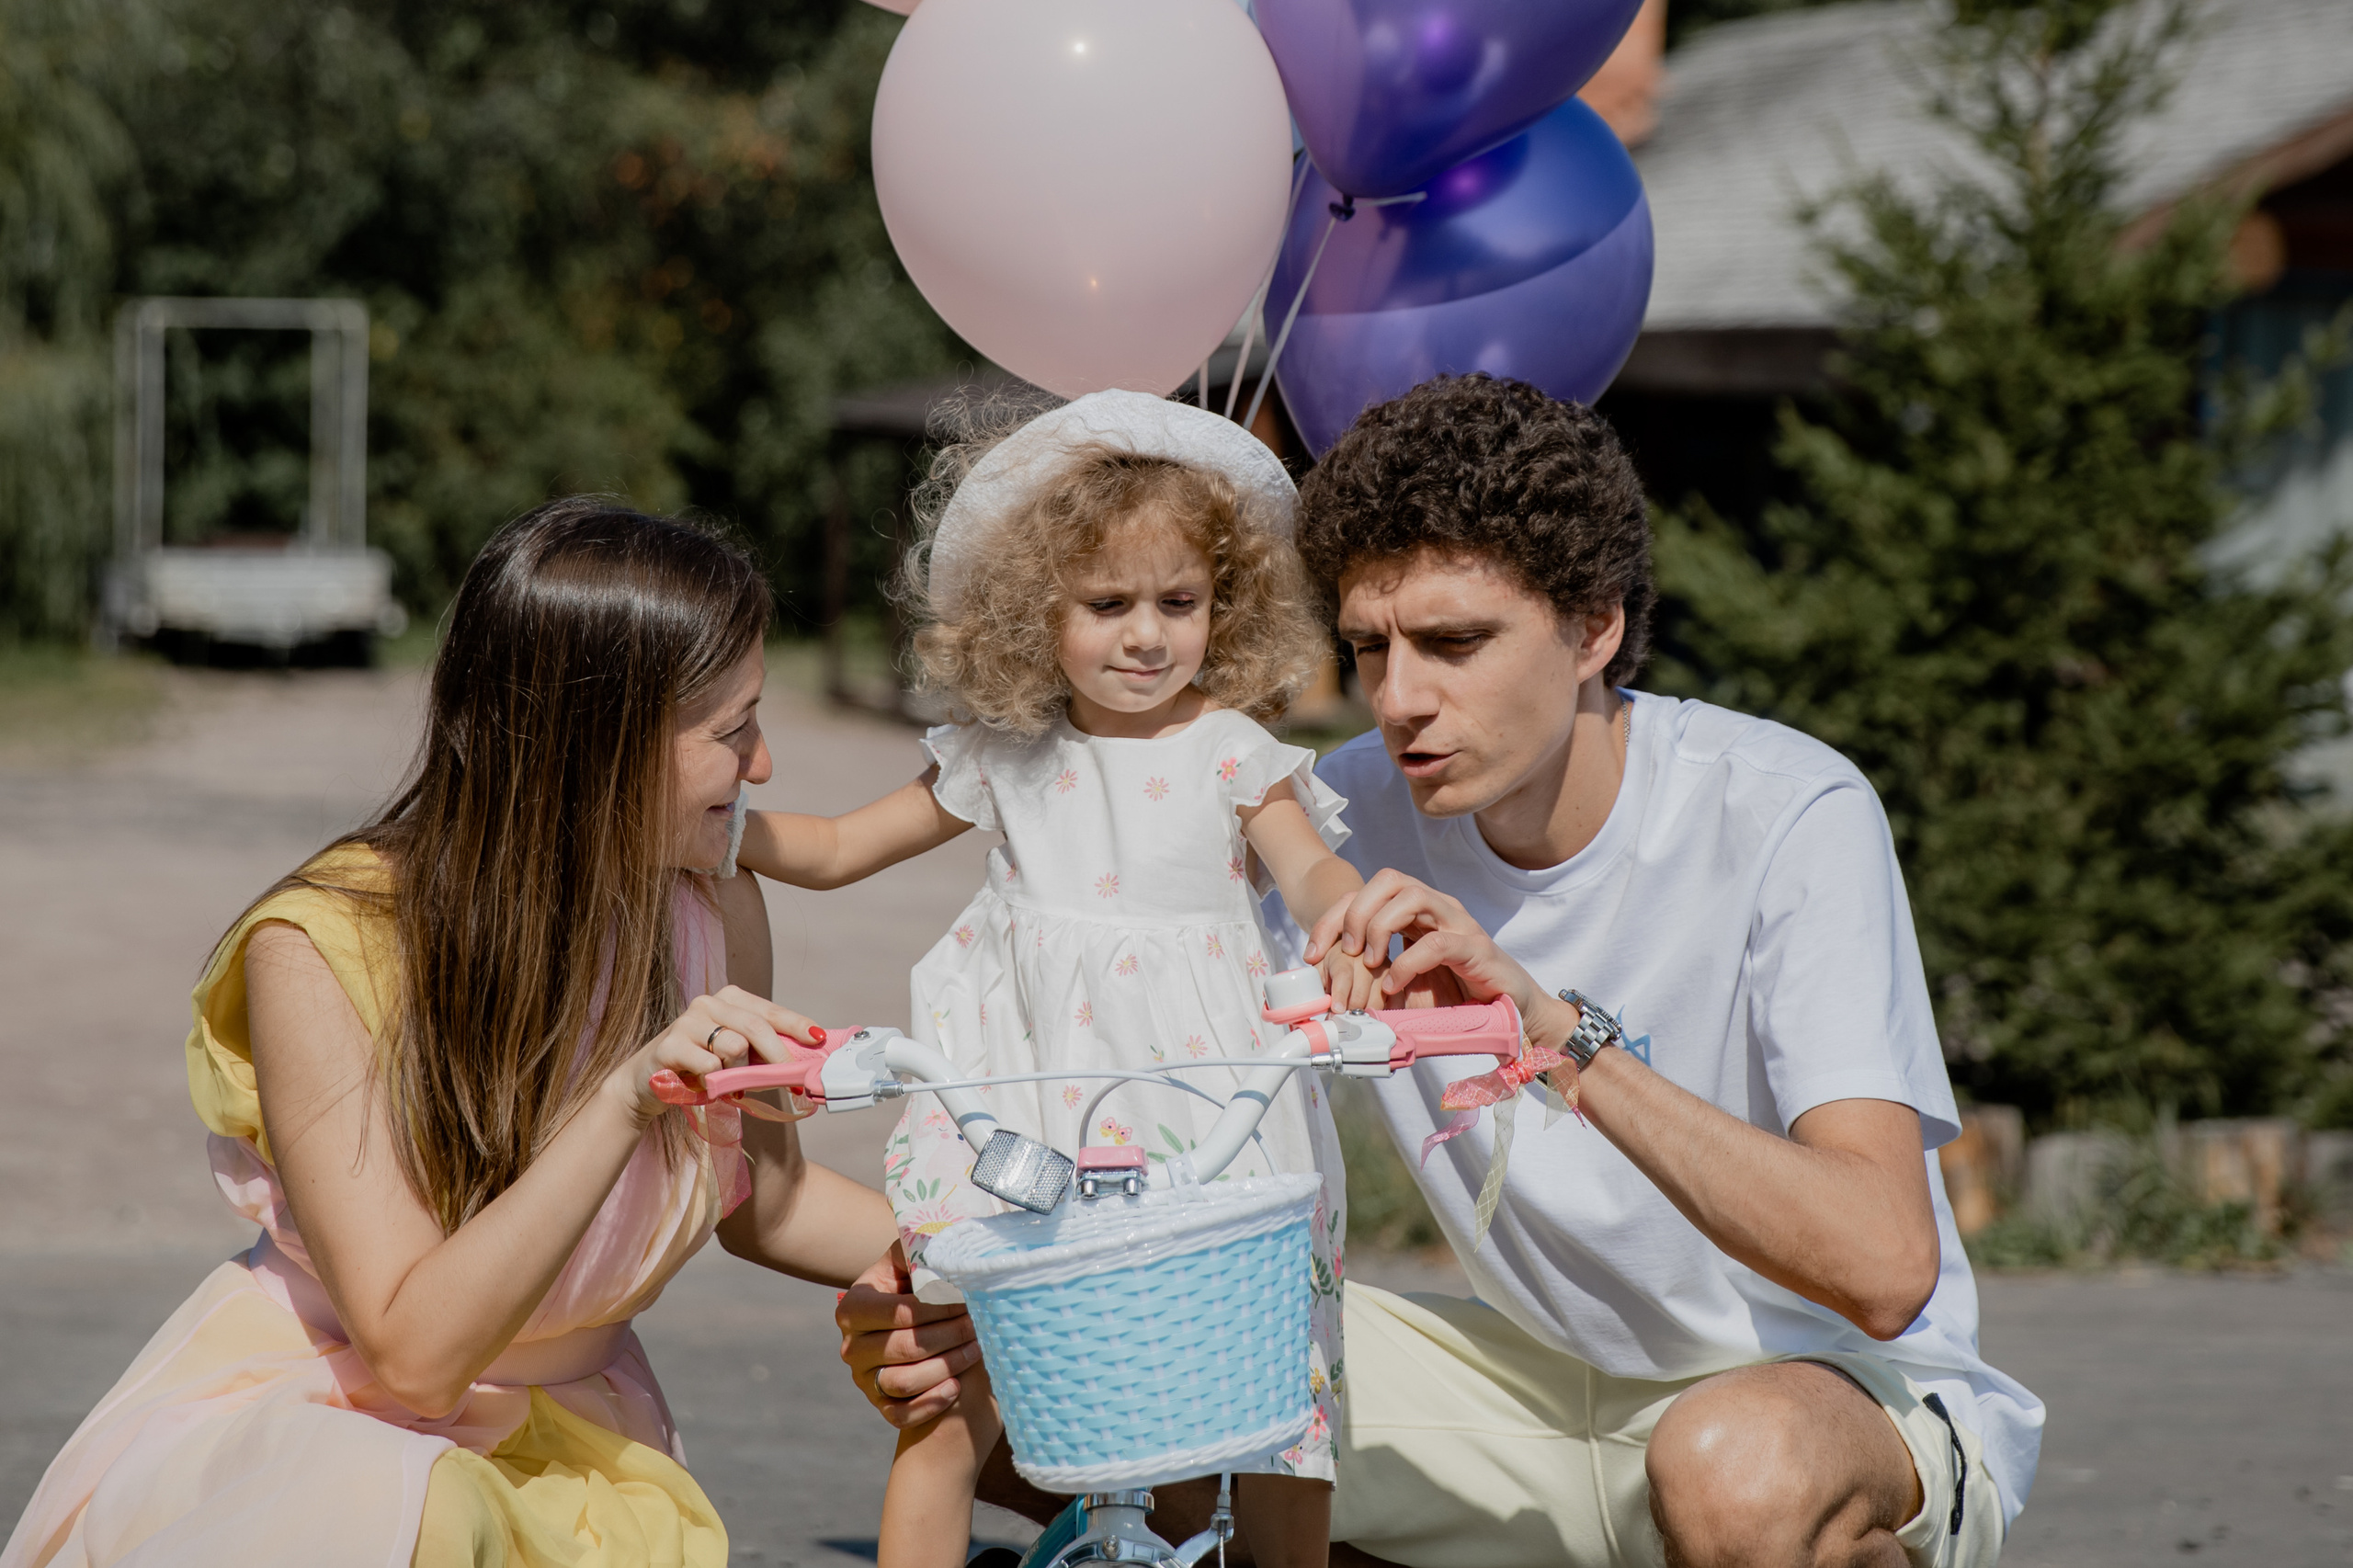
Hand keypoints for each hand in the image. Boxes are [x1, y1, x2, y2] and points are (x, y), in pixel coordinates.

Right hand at [604, 985, 824, 1126]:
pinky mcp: (671, 1045)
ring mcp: (687, 1021)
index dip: (797, 1025)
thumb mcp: (736, 1055)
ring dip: (738, 1074)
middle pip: (757, 1028)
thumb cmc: (700, 1067)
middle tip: (790, 1080)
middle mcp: (708, 1003)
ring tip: (729, 1083)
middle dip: (778, 1056)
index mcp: (729, 999)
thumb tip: (805, 1060)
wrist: (647, 1082)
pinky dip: (715, 1083)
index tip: (818, 1039)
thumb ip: (763, 1052)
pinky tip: (706, 1086)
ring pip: (734, 1047)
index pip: (771, 1010)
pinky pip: (709, 1066)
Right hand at [836, 1242, 982, 1428]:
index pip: (901, 1312)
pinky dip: (931, 1403)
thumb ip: (917, 1251)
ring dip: (947, 1366)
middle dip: (950, 1334)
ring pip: (904, 1381)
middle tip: (979, 1324)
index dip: (939, 1307)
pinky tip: (956, 1387)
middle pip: (905, 1347)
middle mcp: (852, 1346)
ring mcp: (863, 1379)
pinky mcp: (879, 1405)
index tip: (969, 1299)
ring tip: (976, 1349)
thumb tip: (940, 1243)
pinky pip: (902, 1414)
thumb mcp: (907, 1265)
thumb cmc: (913, 1290)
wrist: (907, 1328)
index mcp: (854, 1307)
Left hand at [1306, 870, 1577, 1048]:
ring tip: (1370, 963)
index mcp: (1417, 912)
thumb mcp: (1407, 981)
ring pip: (1412, 897)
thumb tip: (1332, 985)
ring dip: (1380, 928)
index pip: (1368, 891)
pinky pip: (1436, 942)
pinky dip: (1407, 963)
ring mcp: (1458, 923)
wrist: (1512, 1011)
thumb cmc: (1458, 996)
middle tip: (1345, 951)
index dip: (1333, 916)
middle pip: (1388, 879)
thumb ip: (1376, 974)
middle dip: (1355, 911)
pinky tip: (1393, 985)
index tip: (1311, 952)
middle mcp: (1437, 907)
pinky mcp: (1475, 948)